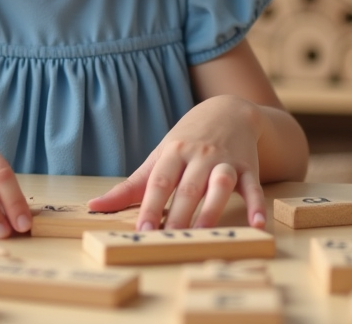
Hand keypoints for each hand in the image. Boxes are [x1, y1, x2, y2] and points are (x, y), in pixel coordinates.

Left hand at [86, 95, 265, 229]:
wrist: (228, 110)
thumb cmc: (186, 140)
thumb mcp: (158, 157)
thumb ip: (130, 187)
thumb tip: (94, 206)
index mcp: (173, 153)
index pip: (159, 182)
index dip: (151, 207)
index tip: (143, 232)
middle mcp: (199, 156)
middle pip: (188, 188)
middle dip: (180, 215)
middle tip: (170, 240)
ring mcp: (225, 161)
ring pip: (220, 185)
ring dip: (213, 210)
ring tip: (204, 235)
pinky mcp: (249, 168)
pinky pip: (253, 188)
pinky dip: (257, 207)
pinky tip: (257, 226)